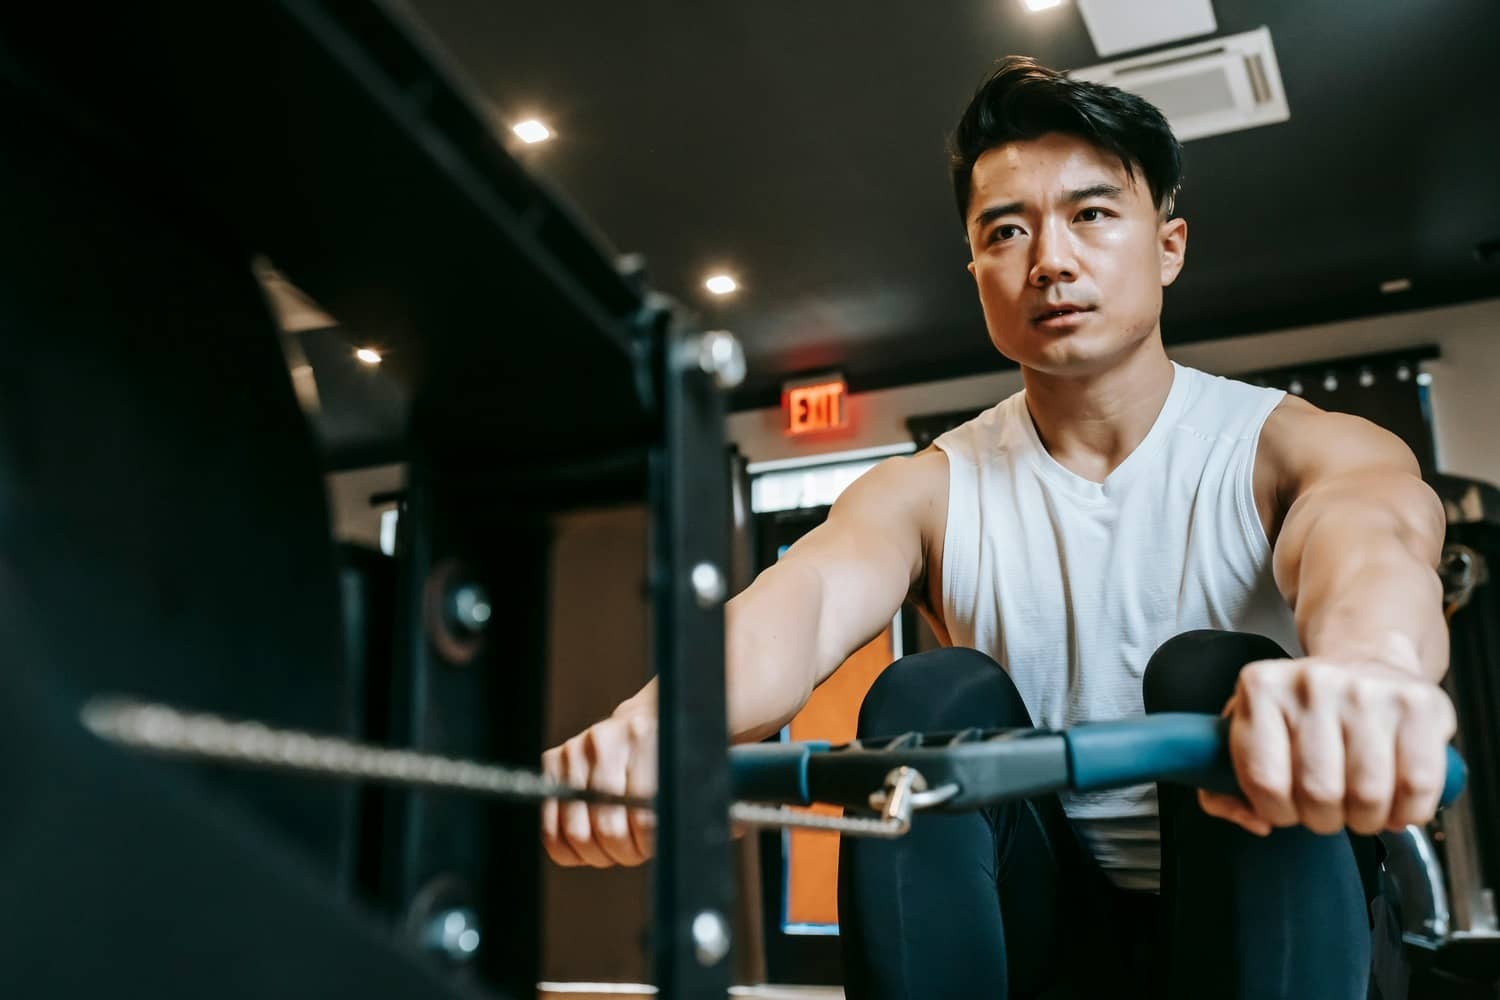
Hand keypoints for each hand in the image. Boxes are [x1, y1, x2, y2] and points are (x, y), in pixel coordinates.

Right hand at [541, 711, 657, 866]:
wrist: (644, 721)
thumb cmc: (664, 758)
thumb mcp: (677, 774)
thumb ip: (671, 805)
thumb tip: (662, 842)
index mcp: (644, 740)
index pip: (644, 821)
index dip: (648, 846)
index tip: (651, 845)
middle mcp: (605, 741)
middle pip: (608, 830)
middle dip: (625, 852)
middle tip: (634, 848)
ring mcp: (575, 750)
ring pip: (577, 834)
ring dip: (599, 854)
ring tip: (615, 846)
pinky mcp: (553, 761)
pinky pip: (550, 830)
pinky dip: (571, 850)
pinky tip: (589, 844)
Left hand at [1199, 654, 1456, 835]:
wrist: (1366, 661)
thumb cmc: (1304, 710)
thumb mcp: (1252, 729)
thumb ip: (1224, 783)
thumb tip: (1255, 822)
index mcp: (1261, 687)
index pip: (1264, 780)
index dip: (1277, 811)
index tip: (1285, 809)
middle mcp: (1313, 681)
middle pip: (1319, 793)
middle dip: (1323, 819)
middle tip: (1327, 809)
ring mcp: (1367, 688)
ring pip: (1368, 795)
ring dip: (1365, 819)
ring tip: (1360, 806)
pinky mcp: (1418, 701)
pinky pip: (1417, 785)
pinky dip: (1407, 810)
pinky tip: (1395, 800)